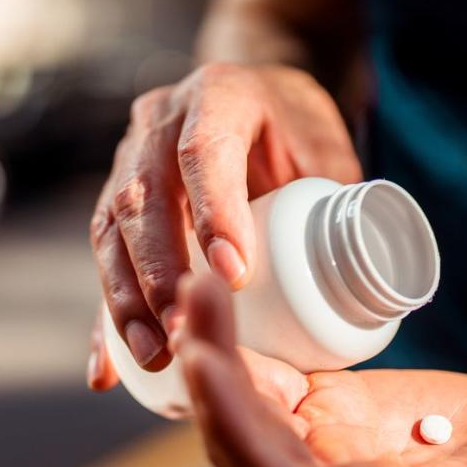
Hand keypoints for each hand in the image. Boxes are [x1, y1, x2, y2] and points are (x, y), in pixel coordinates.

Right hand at [87, 62, 360, 379]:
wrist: (256, 100)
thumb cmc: (296, 129)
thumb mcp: (325, 145)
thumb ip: (338, 197)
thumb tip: (362, 274)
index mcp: (218, 96)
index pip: (204, 151)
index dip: (214, 212)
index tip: (235, 277)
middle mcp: (159, 123)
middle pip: (142, 197)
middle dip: (157, 272)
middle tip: (184, 330)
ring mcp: (128, 161)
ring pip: (110, 231)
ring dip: (126, 300)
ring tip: (154, 356)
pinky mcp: (115, 205)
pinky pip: (104, 263)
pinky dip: (105, 319)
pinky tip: (107, 370)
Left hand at [174, 274, 466, 466]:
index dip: (242, 438)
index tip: (210, 373)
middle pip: (243, 446)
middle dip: (210, 382)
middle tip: (193, 304)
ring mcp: (320, 452)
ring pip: (244, 408)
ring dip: (211, 351)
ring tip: (197, 284)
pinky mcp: (326, 411)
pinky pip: (266, 380)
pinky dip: (236, 343)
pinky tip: (215, 295)